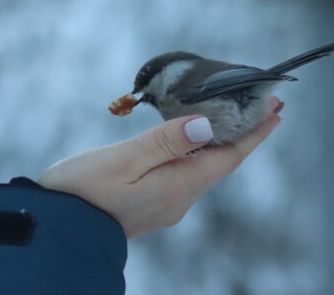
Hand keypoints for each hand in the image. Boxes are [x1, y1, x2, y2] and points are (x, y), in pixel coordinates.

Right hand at [37, 96, 282, 237]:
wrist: (56, 230)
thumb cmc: (82, 191)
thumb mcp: (123, 159)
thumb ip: (166, 141)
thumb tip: (208, 125)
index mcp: (178, 186)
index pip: (229, 155)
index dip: (254, 132)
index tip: (277, 107)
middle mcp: (178, 199)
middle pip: (219, 161)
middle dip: (240, 132)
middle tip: (258, 103)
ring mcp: (163, 205)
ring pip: (201, 168)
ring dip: (216, 141)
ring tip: (225, 115)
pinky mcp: (147, 205)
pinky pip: (182, 174)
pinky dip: (193, 152)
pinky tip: (185, 140)